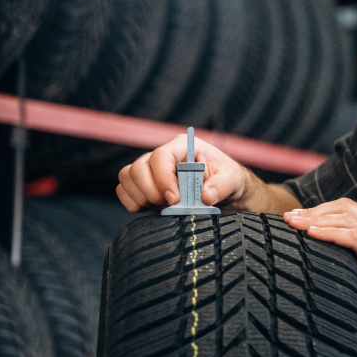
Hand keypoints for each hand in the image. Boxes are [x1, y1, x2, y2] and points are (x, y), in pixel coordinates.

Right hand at [116, 134, 247, 211]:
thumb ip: (222, 185)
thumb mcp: (232, 179)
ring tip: (162, 207)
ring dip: (140, 197)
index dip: (163, 177)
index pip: (161, 155)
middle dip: (150, 190)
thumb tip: (206, 196)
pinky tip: (152, 209)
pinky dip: (132, 202)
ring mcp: (150, 170)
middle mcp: (163, 156)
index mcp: (183, 147)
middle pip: (138, 167)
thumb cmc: (227, 179)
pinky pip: (124, 190)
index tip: (174, 199)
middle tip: (170, 205)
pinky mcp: (143, 186)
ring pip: (127, 177)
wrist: (223, 191)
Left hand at [283, 198, 356, 324]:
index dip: (324, 212)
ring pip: (344, 218)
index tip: (303, 219)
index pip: (351, 210)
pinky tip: (311, 233)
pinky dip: (328, 232)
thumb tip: (352, 258)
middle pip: (343, 208)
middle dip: (313, 211)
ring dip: (314, 219)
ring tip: (292, 223)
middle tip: (289, 217)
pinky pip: (352, 236)